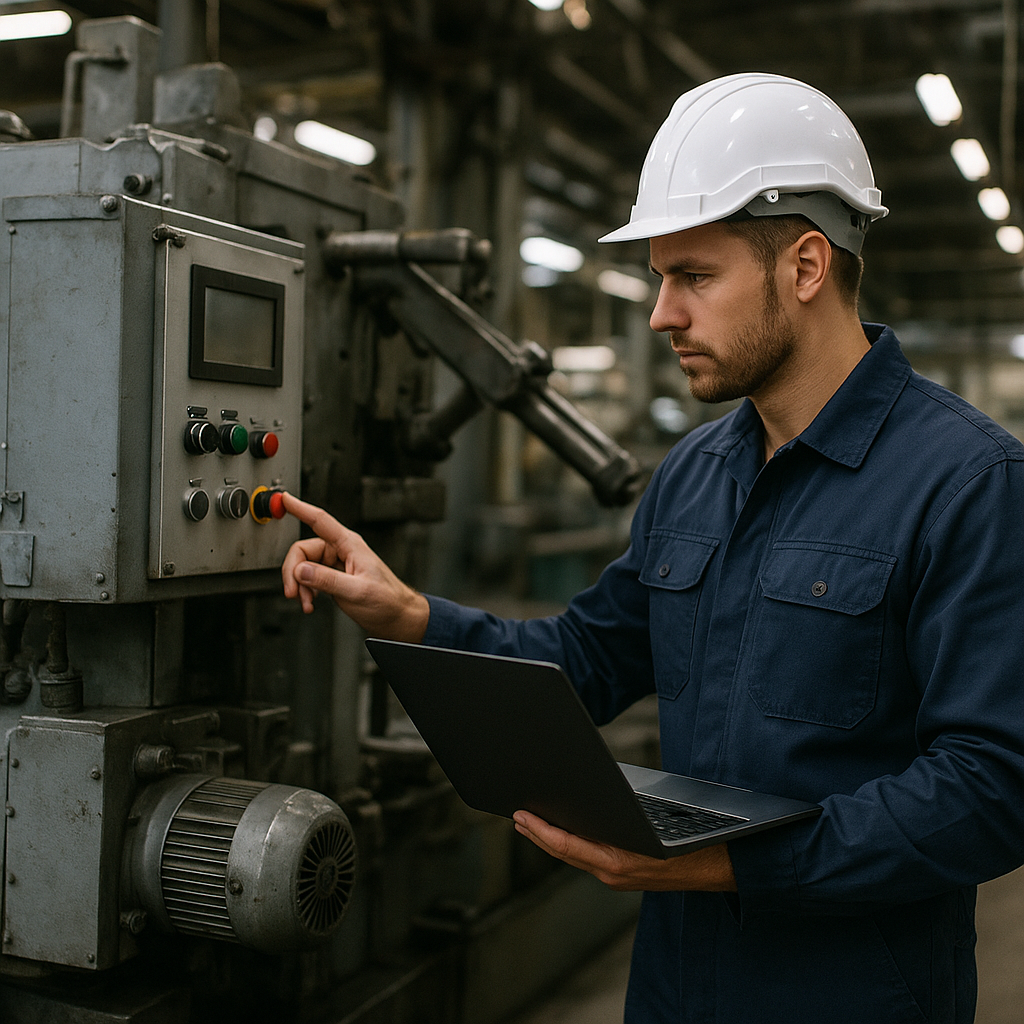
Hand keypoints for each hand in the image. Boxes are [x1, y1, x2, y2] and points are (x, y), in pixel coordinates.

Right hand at [280, 492, 429, 641]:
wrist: (396, 616)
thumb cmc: (387, 600)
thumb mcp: (357, 591)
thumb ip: (328, 580)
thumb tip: (301, 570)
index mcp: (349, 545)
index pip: (320, 520)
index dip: (300, 508)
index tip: (284, 499)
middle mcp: (341, 550)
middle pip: (302, 550)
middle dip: (293, 572)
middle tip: (293, 592)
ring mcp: (335, 564)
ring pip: (303, 566)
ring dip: (299, 585)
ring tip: (306, 603)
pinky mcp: (332, 577)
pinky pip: (309, 578)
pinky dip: (305, 591)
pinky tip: (311, 603)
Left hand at [512, 810, 736, 891]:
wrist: (722, 867)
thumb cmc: (694, 840)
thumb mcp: (659, 820)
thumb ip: (624, 812)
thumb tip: (591, 790)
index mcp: (619, 862)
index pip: (568, 847)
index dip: (541, 831)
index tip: (520, 816)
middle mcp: (613, 874)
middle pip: (564, 853)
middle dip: (538, 834)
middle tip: (516, 816)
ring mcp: (617, 878)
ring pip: (575, 858)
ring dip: (551, 840)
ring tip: (530, 823)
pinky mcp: (624, 875)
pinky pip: (588, 860)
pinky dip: (570, 845)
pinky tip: (564, 832)